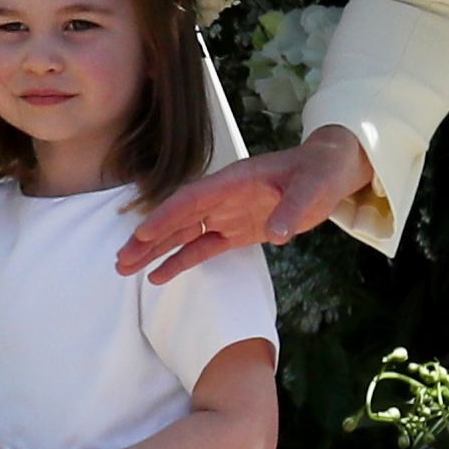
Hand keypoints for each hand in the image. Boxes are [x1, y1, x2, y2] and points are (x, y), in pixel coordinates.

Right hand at [115, 127, 374, 286]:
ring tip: (126, 268)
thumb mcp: (312, 188)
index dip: (167, 216)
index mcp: (233, 181)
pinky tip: (159, 276)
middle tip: (121, 260)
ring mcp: (227, 214)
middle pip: (178, 219)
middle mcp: (222, 197)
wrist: (327, 173)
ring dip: (155, 251)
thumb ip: (293, 208)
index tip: (142, 234)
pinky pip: (203, 247)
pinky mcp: (236, 231)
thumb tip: (279, 233)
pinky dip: (181, 260)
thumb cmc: (318, 173)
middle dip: (149, 239)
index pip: (192, 199)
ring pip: (183, 234)